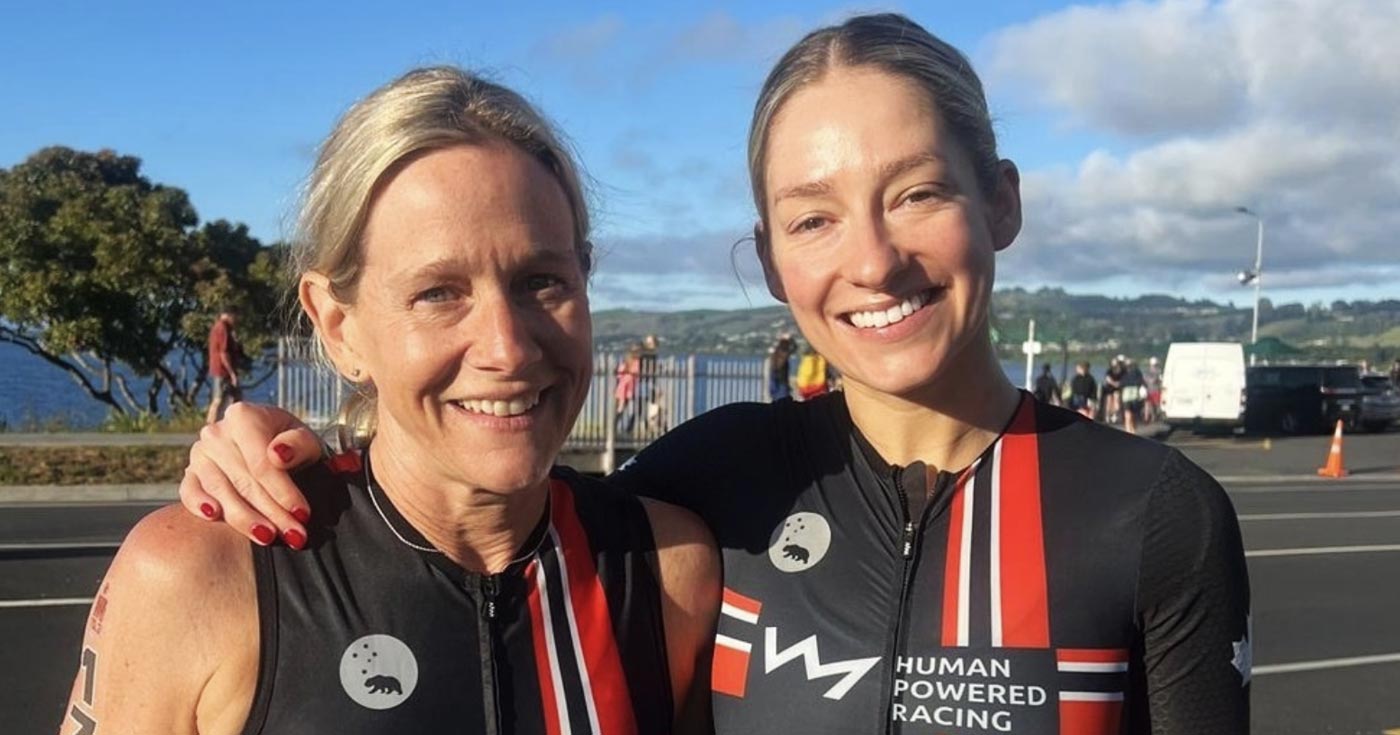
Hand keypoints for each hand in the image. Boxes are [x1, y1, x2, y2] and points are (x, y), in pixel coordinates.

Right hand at [179, 402, 322, 547]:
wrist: (274, 448)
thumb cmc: (293, 446)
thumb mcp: (307, 441)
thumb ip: (299, 445)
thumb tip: (277, 454)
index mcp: (244, 417)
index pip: (261, 462)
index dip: (283, 491)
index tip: (302, 514)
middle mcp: (217, 433)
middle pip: (244, 480)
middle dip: (272, 513)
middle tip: (295, 536)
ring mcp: (200, 454)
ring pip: (220, 491)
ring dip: (244, 519)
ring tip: (268, 537)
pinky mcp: (190, 474)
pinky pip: (189, 492)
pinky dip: (199, 504)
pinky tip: (214, 516)